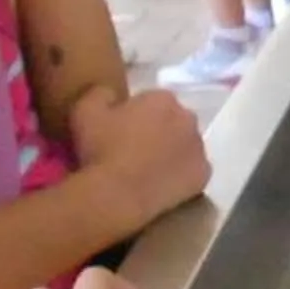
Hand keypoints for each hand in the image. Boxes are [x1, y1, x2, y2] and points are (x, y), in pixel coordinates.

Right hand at [69, 84, 211, 229]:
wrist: (116, 194)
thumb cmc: (101, 149)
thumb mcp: (85, 111)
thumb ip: (101, 93)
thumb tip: (112, 94)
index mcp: (163, 98)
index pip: (152, 101)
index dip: (136, 115)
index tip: (121, 131)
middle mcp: (188, 118)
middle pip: (174, 121)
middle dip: (158, 130)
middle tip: (135, 150)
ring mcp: (199, 147)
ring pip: (185, 145)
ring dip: (172, 152)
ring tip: (148, 169)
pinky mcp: (204, 174)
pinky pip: (193, 171)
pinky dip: (181, 176)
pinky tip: (161, 185)